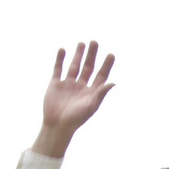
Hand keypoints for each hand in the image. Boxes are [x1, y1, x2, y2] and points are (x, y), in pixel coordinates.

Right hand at [32, 42, 115, 157]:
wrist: (57, 126)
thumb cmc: (76, 119)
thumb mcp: (91, 106)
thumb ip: (100, 94)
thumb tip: (112, 83)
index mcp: (91, 92)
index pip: (101, 76)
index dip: (106, 65)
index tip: (111, 54)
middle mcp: (81, 86)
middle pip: (88, 67)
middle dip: (91, 55)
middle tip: (95, 42)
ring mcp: (68, 84)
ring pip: (74, 66)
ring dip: (78, 55)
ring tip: (82, 43)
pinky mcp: (55, 84)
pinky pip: (58, 69)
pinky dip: (60, 59)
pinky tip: (63, 50)